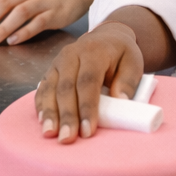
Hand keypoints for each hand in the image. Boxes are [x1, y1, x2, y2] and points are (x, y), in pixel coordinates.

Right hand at [33, 21, 142, 142]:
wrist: (107, 37)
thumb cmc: (121, 55)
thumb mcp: (133, 62)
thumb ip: (128, 82)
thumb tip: (120, 101)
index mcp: (94, 52)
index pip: (88, 82)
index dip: (87, 107)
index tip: (88, 131)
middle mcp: (71, 55)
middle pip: (66, 88)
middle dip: (67, 115)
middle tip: (67, 138)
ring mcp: (58, 62)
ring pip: (50, 89)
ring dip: (50, 113)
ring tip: (50, 134)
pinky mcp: (50, 71)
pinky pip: (42, 89)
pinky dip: (41, 107)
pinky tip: (42, 123)